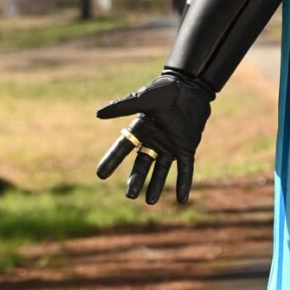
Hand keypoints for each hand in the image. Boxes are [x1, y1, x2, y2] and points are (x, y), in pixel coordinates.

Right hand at [95, 71, 212, 204]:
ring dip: (156, 186)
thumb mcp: (144, 98)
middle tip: (130, 195)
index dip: (112, 161)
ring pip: (161, 171)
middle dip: (136, 179)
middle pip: (141, 165)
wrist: (191, 87)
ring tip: (149, 201)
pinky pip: (185, 169)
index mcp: (140, 130)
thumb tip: (98, 114)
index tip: (100, 175)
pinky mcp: (186, 149)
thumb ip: (123, 107)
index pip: (122, 148)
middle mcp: (153, 141)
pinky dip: (184, 183)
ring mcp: (170, 146)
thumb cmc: (165, 90)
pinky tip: (183, 199)